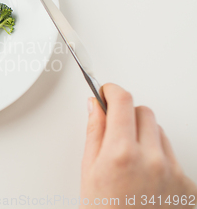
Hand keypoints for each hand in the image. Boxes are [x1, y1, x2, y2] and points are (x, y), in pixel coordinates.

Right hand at [81, 83, 196, 207]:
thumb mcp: (89, 172)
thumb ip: (94, 133)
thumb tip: (94, 107)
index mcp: (121, 154)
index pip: (122, 101)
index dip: (112, 91)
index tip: (106, 92)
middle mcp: (152, 159)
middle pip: (144, 112)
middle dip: (127, 114)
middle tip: (115, 128)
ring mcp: (175, 172)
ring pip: (159, 133)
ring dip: (145, 137)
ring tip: (130, 161)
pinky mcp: (188, 185)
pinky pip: (174, 156)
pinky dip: (160, 159)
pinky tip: (146, 178)